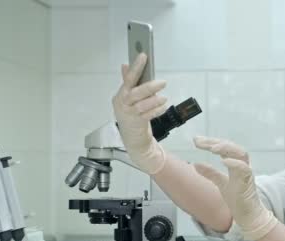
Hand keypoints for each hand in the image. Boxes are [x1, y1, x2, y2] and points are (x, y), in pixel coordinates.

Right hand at [112, 53, 167, 173]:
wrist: (133, 140)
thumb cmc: (131, 117)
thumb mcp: (128, 99)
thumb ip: (127, 82)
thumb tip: (125, 65)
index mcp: (120, 95)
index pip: (128, 78)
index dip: (136, 66)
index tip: (143, 56)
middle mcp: (122, 104)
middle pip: (135, 92)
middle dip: (149, 86)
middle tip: (162, 82)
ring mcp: (129, 114)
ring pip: (142, 105)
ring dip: (154, 100)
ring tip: (164, 98)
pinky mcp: (136, 124)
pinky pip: (148, 115)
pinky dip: (156, 110)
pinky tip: (163, 107)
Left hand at [193, 136, 278, 240]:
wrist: (248, 215)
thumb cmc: (238, 198)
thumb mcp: (220, 183)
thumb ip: (210, 173)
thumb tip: (195, 164)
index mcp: (235, 164)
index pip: (224, 147)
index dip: (210, 142)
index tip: (196, 140)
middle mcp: (242, 165)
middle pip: (232, 147)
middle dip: (215, 142)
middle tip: (199, 141)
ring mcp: (246, 173)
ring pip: (241, 154)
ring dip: (226, 148)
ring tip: (212, 148)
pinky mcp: (249, 183)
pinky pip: (245, 169)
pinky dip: (235, 163)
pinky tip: (224, 161)